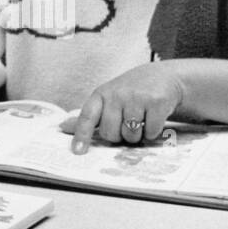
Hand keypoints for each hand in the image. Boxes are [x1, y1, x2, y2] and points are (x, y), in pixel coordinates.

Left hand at [60, 64, 184, 152]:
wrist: (164, 77)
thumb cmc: (132, 91)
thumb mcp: (108, 97)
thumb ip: (90, 115)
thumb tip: (63, 127)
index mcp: (102, 94)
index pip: (88, 116)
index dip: (82, 135)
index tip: (78, 151)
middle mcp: (117, 94)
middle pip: (110, 133)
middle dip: (118, 136)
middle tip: (126, 124)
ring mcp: (137, 97)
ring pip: (130, 135)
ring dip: (137, 135)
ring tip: (141, 118)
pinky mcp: (156, 102)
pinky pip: (150, 133)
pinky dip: (153, 131)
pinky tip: (154, 117)